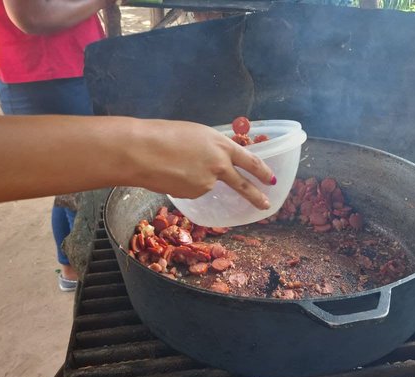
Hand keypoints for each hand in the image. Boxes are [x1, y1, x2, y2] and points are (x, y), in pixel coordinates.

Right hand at [130, 120, 273, 209]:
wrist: (142, 151)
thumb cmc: (163, 135)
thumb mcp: (196, 134)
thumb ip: (210, 149)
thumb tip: (212, 163)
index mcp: (221, 145)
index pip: (250, 160)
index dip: (262, 170)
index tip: (271, 179)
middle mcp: (219, 166)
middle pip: (243, 185)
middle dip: (256, 196)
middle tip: (266, 205)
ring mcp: (206, 183)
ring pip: (206, 184)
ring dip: (194, 178)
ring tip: (173, 164)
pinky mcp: (193, 195)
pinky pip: (191, 190)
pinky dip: (183, 184)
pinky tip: (170, 173)